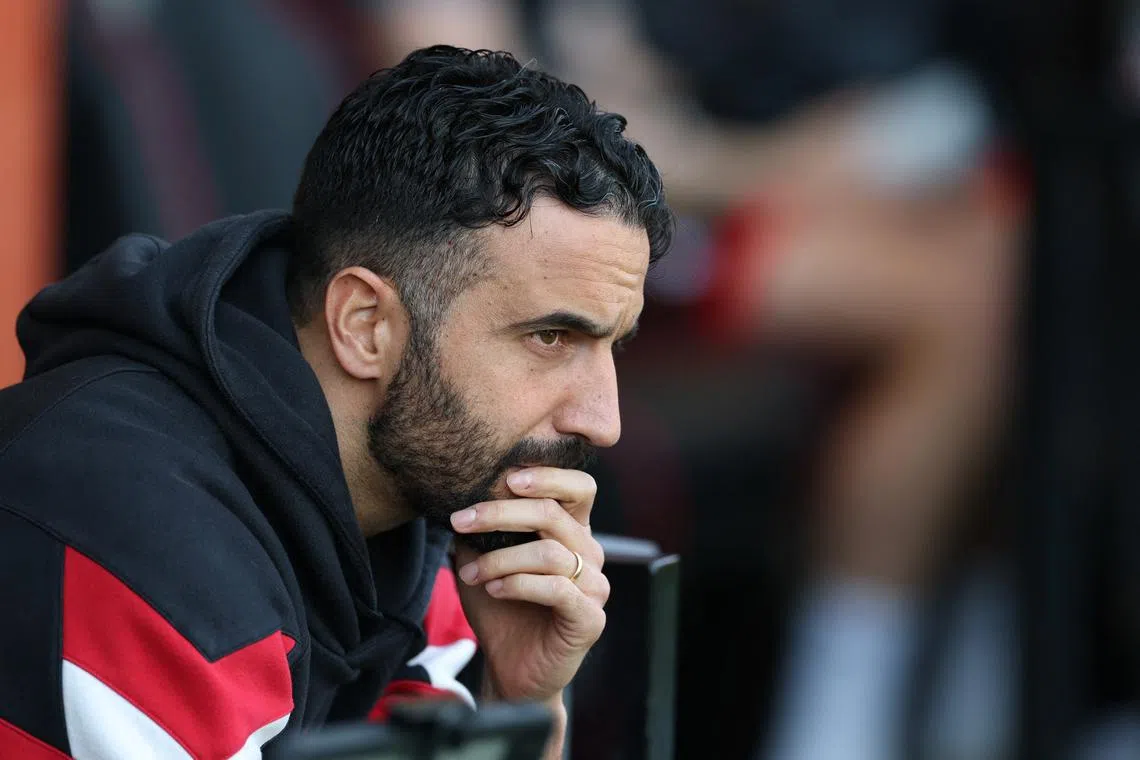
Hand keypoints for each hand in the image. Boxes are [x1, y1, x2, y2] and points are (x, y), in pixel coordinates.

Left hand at [449, 467, 608, 704]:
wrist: (511, 669)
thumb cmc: (502, 611)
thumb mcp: (483, 562)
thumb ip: (480, 531)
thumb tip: (456, 496)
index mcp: (573, 533)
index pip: (579, 487)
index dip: (547, 475)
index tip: (504, 476)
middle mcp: (590, 553)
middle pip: (553, 513)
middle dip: (501, 513)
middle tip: (461, 521)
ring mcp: (594, 586)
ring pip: (549, 551)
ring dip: (500, 558)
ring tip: (471, 573)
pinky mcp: (589, 617)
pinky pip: (555, 589)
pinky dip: (518, 584)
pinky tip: (494, 589)